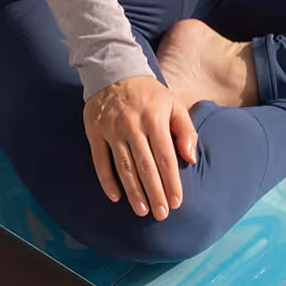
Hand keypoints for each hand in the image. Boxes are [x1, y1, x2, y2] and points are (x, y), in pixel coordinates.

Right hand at [84, 74, 199, 220]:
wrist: (113, 70)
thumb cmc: (149, 94)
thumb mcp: (173, 104)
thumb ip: (185, 130)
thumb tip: (191, 158)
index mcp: (155, 118)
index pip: (166, 157)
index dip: (172, 182)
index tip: (177, 202)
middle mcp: (132, 124)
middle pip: (145, 166)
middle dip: (155, 193)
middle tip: (161, 214)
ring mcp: (111, 129)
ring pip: (123, 167)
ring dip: (133, 192)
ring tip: (142, 210)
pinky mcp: (94, 131)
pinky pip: (100, 161)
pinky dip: (107, 181)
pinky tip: (116, 197)